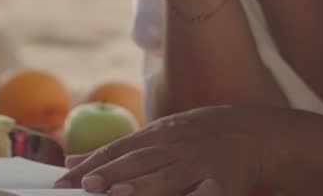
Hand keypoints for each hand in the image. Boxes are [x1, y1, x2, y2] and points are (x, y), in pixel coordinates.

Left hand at [54, 106, 268, 195]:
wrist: (256, 133)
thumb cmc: (201, 137)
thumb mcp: (160, 134)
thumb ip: (119, 149)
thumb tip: (73, 160)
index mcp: (158, 134)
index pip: (118, 149)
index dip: (92, 164)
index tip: (65, 179)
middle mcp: (176, 145)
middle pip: (138, 160)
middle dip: (111, 172)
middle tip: (85, 184)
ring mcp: (198, 162)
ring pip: (167, 175)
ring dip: (142, 185)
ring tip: (118, 193)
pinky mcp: (221, 181)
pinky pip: (202, 192)